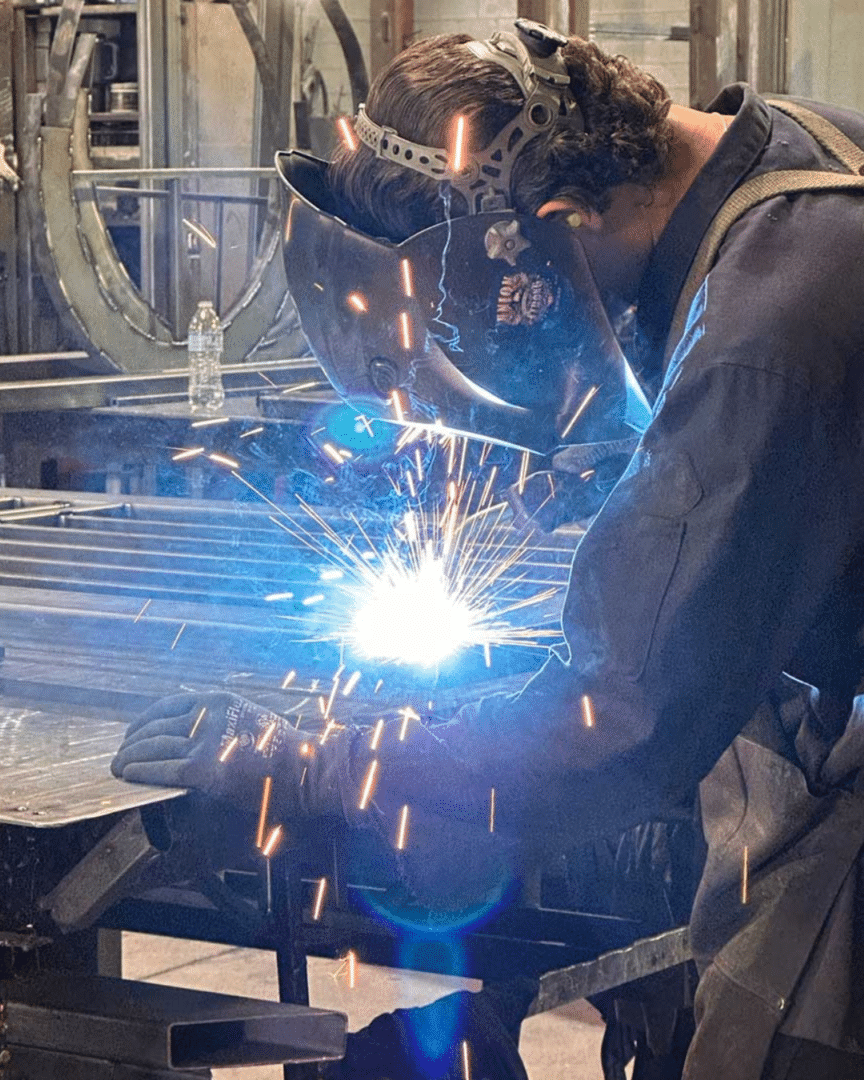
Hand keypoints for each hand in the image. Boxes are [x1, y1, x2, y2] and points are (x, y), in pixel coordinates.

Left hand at [111, 692, 313, 815]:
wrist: (303, 769)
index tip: (133, 732)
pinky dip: (141, 772)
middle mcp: (207, 716)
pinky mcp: (204, 770)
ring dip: (130, 757)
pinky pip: (161, 769)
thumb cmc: (280, 749)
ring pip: (153, 747)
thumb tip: (187, 734)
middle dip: (132, 741)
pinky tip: (130, 775)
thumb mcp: (247, 717)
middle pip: (156, 727)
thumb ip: (218, 722)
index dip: (144, 721)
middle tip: (120, 754)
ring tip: (119, 767)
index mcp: (217, 701)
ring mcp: (204, 743)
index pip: (168, 706)